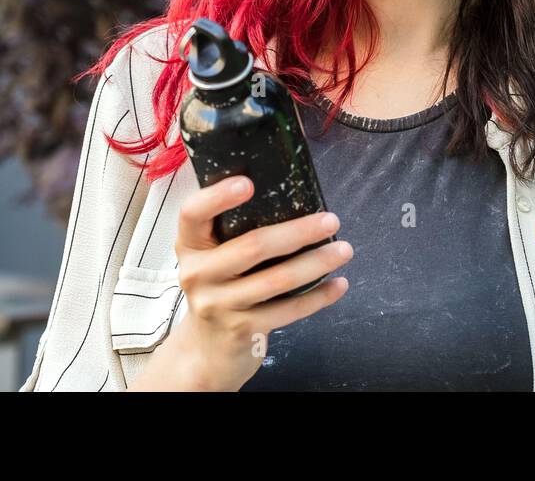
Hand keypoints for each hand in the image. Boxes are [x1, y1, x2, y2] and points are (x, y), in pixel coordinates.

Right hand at [130, 175, 353, 391]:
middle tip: (331, 220)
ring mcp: (218, 305)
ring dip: (316, 263)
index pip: (192, 213)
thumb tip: (292, 194)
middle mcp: (198, 274)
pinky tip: (339, 284)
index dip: (217, 197)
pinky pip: (287, 310)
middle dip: (298, 232)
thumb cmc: (222, 287)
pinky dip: (318, 297)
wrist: (207, 350)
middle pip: (252, 246)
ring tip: (344, 249)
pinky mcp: (241, 330)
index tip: (248, 183)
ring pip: (277, 280)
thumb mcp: (214, 256)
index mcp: (190, 244)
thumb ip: (235, 230)